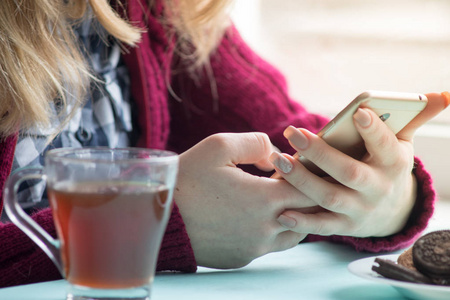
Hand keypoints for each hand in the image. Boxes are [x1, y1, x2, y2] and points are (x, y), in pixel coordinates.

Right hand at [175, 132, 312, 268]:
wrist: (159, 218)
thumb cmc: (187, 179)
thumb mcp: (219, 146)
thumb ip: (257, 144)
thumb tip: (276, 157)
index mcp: (264, 199)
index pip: (311, 188)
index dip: (311, 174)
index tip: (305, 164)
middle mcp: (266, 228)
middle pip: (309, 213)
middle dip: (308, 194)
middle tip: (298, 179)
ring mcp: (255, 247)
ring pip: (296, 233)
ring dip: (295, 215)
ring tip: (281, 197)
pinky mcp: (243, 257)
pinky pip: (272, 245)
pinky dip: (275, 230)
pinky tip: (260, 216)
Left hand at [272, 107, 416, 237]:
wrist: (392, 211)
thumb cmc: (387, 165)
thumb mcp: (403, 143)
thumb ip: (413, 118)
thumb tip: (443, 94)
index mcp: (394, 163)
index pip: (386, 145)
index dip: (373, 131)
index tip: (358, 112)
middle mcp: (378, 189)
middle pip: (348, 172)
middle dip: (319, 153)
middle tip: (292, 131)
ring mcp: (361, 210)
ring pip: (329, 197)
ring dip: (302, 180)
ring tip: (278, 160)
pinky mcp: (346, 227)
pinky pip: (323, 226)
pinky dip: (302, 221)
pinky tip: (281, 211)